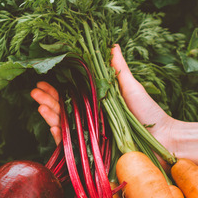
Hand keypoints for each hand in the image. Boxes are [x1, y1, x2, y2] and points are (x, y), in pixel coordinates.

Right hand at [31, 45, 179, 151]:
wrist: (163, 141)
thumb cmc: (149, 114)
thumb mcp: (131, 87)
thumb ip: (118, 69)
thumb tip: (111, 45)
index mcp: (97, 104)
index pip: (70, 95)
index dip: (56, 89)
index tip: (43, 81)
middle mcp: (91, 119)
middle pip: (63, 109)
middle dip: (47, 100)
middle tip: (35, 92)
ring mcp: (90, 135)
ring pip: (63, 125)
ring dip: (49, 114)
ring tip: (40, 104)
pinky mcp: (92, 152)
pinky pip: (71, 144)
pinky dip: (58, 134)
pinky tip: (51, 123)